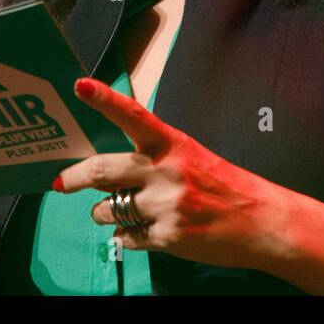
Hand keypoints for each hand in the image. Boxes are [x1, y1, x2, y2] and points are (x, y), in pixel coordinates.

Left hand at [54, 77, 291, 272]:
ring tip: (123, 211)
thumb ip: (152, 158)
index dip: (104, 100)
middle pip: (102, 170)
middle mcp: (166, 171)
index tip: (80, 85)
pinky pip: (126, 238)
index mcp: (173, 144)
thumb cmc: (224, 185)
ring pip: (107, 209)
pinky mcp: (167, 237)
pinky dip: (128, 236)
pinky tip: (146, 231)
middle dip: (73, 178)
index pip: (133, 116)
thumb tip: (106, 173)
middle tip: (61, 183)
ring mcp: (165, 206)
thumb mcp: (190, 157)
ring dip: (105, 212)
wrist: (261, 221)